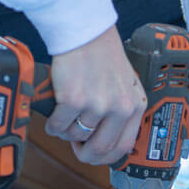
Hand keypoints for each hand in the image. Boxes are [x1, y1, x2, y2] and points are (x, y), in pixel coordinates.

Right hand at [46, 25, 145, 164]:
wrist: (86, 32)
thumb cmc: (103, 54)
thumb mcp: (125, 85)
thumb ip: (120, 109)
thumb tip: (106, 138)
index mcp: (135, 105)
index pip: (124, 147)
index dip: (105, 156)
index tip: (94, 153)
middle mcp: (119, 107)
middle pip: (100, 149)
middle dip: (84, 153)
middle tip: (75, 146)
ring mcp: (97, 105)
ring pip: (76, 136)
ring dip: (66, 132)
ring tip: (64, 119)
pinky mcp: (74, 99)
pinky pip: (58, 126)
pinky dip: (52, 125)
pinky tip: (53, 115)